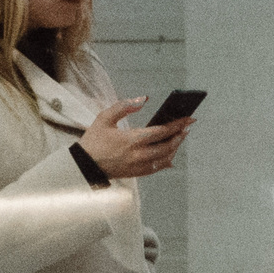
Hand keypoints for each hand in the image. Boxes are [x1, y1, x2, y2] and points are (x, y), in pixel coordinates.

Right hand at [78, 97, 192, 179]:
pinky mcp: (138, 173)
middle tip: (187, 127)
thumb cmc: (94, 140)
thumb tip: (143, 99)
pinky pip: (158, 167)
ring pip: (166, 158)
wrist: (85, 165)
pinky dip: (167, 160)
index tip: (189, 118)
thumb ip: (124, 106)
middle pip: (168, 146)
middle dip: (180, 135)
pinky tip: (171, 153)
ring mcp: (140, 166)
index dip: (178, 124)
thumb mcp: (104, 118)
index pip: (162, 131)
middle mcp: (139, 154)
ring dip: (175, 147)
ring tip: (179, 137)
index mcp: (132, 139)